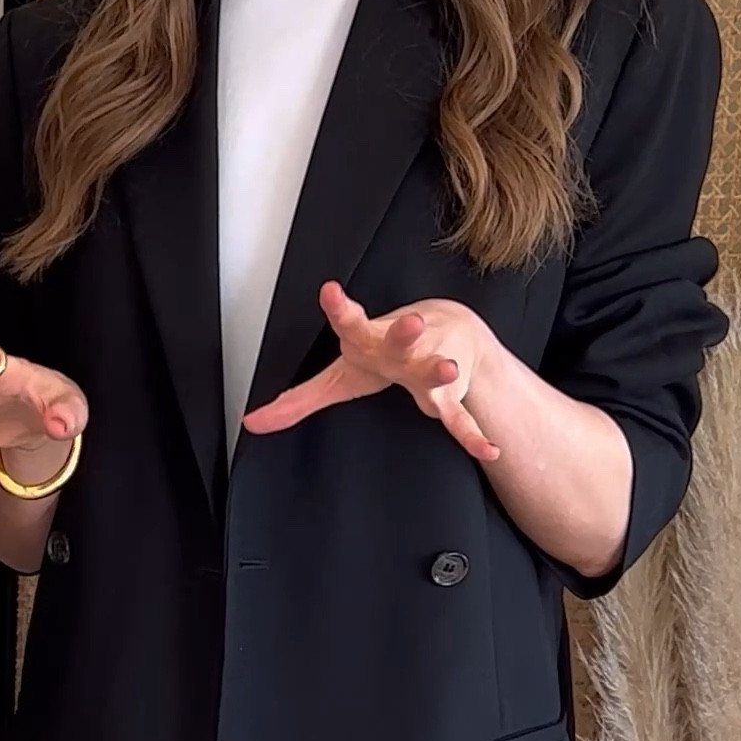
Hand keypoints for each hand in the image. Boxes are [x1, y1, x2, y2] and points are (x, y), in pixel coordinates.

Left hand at [240, 283, 501, 464]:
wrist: (451, 332)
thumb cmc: (385, 354)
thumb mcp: (340, 374)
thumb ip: (298, 399)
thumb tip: (253, 423)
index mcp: (370, 340)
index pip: (351, 321)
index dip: (340, 307)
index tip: (330, 291)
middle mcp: (403, 349)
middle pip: (402, 340)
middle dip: (405, 331)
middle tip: (411, 321)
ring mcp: (430, 368)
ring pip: (436, 369)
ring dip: (441, 370)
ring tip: (448, 370)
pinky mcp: (450, 395)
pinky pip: (460, 417)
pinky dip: (472, 434)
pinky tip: (487, 449)